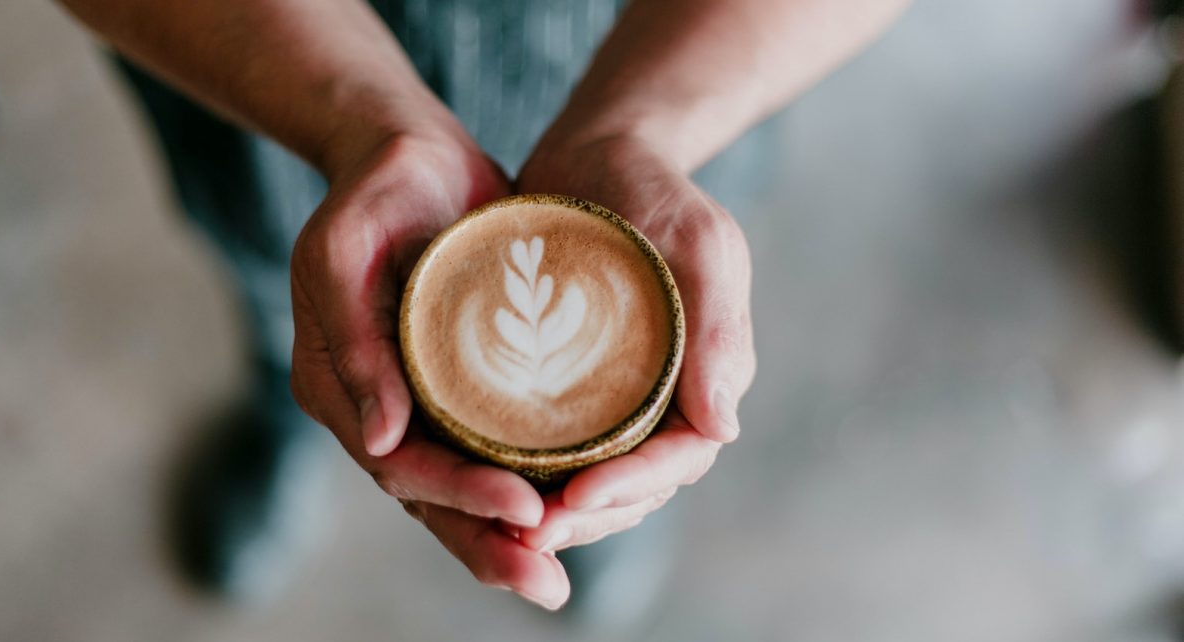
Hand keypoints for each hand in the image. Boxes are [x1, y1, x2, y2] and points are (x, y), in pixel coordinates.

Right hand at [290, 132, 567, 608]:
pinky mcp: (459, 386)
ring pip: (460, 487)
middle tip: (547, 584)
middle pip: (431, 497)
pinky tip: (568, 510)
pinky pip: (489, 450)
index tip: (522, 511)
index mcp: (338, 387)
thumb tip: (379, 438)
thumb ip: (351, 339)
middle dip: (487, 545)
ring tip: (556, 576)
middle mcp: (378, 408)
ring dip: (506, 536)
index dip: (459, 495)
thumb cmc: (375, 189)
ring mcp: (419, 402)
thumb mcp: (345, 246)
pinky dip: (522, 485)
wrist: (411, 154)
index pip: (399, 464)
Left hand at [514, 133, 755, 552]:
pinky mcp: (568, 384)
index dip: (631, 487)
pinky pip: (553, 445)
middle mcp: (666, 397)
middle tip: (525, 536)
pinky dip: (526, 473)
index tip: (576, 498)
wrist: (601, 151)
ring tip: (500, 529)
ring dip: (553, 512)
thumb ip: (720, 326)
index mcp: (707, 376)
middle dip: (586, 518)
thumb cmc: (657, 190)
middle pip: (635, 486)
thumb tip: (724, 427)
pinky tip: (482, 484)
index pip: (679, 458)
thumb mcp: (699, 242)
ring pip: (593, 478)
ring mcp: (616, 396)